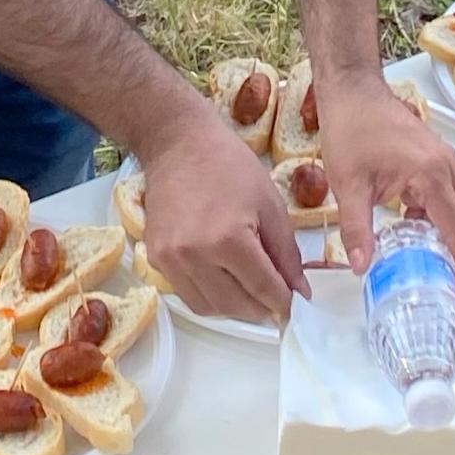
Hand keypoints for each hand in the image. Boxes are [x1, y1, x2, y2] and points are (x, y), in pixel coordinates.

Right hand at [134, 110, 306, 325]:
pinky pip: (186, 293)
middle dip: (260, 310)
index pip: (262, 287)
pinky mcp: (155, 258)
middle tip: (275, 302)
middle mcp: (194, 255)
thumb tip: (300, 290)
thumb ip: (286, 253)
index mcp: (228, 239)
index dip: (283, 302)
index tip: (295, 307)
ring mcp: (170, 259)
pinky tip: (224, 282)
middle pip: (234, 305)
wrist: (177, 144)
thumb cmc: (229, 165)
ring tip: (250, 295)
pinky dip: (209, 296)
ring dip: (233, 309)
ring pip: (207, 307)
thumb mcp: (270, 203)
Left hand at [314, 78, 454, 283]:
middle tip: (454, 284)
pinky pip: (446, 192)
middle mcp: (446, 166)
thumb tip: (361, 267)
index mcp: (431, 174)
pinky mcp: (433, 155)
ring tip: (437, 264)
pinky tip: (415, 228)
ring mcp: (442, 158)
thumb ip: (357, 230)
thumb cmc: (351, 130)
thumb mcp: (349, 186)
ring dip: (452, 233)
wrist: (353, 91)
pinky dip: (438, 214)